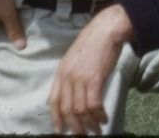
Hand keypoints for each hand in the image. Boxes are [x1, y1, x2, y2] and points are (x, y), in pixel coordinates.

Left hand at [49, 4, 133, 134]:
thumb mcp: (75, 58)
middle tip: (83, 135)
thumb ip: (71, 74)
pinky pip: (94, 105)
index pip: (53, 100)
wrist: (105, 30)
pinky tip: (104, 118)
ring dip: (89, 124)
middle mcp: (67, 76)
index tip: (60, 130)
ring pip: (80, 110)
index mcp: (61, 71)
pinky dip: (99, 116)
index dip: (56, 118)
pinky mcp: (94, 79)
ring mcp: (80, 78)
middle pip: (66, 109)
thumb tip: (73, 93)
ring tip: (97, 130)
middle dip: (75, 127)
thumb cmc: (93, 42)